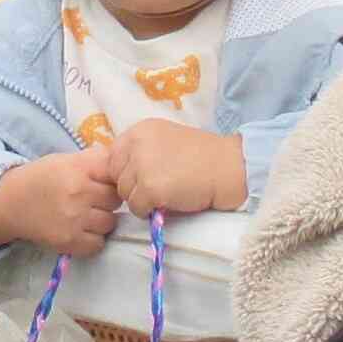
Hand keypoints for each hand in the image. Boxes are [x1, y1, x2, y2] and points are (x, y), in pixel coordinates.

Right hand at [0, 147, 120, 257]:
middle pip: (116, 199)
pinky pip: (98, 244)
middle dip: (108, 200)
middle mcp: (78, 192)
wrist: (10, 202)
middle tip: (94, 200)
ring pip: (110, 222)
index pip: (115, 174)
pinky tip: (81, 231)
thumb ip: (95, 159)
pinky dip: (93, 240)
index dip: (113, 179)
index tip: (105, 182)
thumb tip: (121, 160)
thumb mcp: (66, 159)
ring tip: (87, 216)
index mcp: (79, 168)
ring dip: (103, 221)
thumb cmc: (42, 178)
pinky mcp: (69, 240)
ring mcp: (74, 218)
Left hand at [105, 120, 245, 219]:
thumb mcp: (167, 140)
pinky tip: (168, 203)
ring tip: (166, 194)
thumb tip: (122, 173)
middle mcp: (137, 143)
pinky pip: (136, 208)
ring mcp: (142, 165)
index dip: (126, 172)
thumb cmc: (203, 157)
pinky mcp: (150, 187)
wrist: (229, 168)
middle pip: (116, 176)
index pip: (113, 156)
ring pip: (125, 194)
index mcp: (140, 130)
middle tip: (158, 188)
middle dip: (133, 186)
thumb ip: (143, 150)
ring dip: (141, 200)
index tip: (143, 178)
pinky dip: (149, 211)